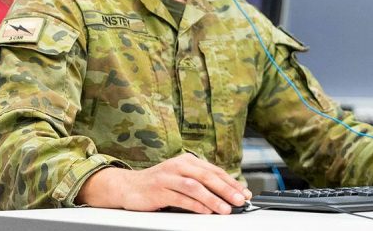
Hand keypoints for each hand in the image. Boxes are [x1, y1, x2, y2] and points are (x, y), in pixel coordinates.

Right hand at [76, 153, 251, 213]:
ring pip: (195, 186)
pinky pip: (180, 198)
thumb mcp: (181, 176)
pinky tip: (205, 212)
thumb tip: (226, 193)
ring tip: (225, 209)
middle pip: (208, 176)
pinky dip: (195, 205)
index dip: (231, 182)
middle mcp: (179, 165)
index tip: (245, 192)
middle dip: (227, 189)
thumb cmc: (159, 183)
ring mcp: (168, 177)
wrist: (128, 186)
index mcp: (188, 160)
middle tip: (240, 200)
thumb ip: (200, 182)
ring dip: (212, 198)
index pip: (214, 171)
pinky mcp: (158, 190)